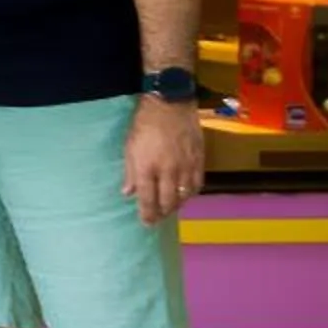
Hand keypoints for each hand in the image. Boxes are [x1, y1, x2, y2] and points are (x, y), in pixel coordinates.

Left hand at [123, 98, 206, 222]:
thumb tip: (128, 193)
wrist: (170, 105)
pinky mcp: (199, 160)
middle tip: (158, 218)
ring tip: (170, 208)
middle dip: (162, 213)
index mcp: (147, 167)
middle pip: (167, 202)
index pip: (147, 199)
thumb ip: (130, 173)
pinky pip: (197, 184)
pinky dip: (191, 194)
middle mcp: (167, 170)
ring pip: (184, 196)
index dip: (147, 214)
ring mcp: (185, 166)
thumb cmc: (144, 125)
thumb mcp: (129, 147)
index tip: (146, 222)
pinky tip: (185, 195)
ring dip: (177, 206)